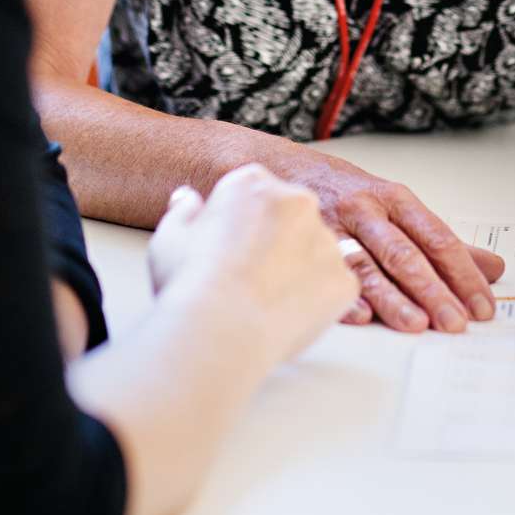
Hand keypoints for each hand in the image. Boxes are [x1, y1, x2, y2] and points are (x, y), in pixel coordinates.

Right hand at [148, 164, 358, 370]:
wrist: (220, 331)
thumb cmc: (191, 286)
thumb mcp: (169, 240)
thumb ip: (183, 214)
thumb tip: (188, 200)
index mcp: (253, 184)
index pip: (256, 193)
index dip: (243, 225)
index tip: (232, 250)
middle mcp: (297, 201)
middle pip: (292, 216)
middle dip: (277, 242)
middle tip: (251, 278)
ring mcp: (326, 238)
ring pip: (317, 251)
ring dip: (300, 271)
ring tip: (267, 302)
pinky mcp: (344, 278)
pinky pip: (336, 287)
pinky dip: (318, 302)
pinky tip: (288, 317)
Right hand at [282, 148, 504, 333]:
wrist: (281, 169)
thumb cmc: (348, 194)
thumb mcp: (398, 206)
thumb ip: (443, 242)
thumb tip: (495, 269)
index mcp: (396, 200)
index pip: (438, 238)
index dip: (463, 273)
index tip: (483, 305)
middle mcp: (368, 210)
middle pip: (406, 253)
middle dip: (433, 290)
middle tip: (456, 323)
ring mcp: (335, 226)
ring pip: (368, 265)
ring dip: (393, 297)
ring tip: (416, 325)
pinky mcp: (304, 244)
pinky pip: (326, 272)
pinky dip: (344, 295)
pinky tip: (362, 316)